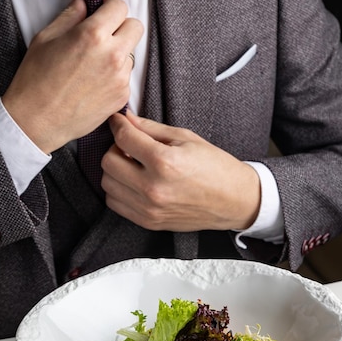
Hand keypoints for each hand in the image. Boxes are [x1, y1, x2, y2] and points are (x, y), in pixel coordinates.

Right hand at [2, 0, 142, 153]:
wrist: (37, 120)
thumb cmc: (36, 79)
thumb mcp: (47, 37)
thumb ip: (71, 15)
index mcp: (93, 35)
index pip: (120, 6)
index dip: (110, 5)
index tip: (103, 10)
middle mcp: (112, 55)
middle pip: (136, 27)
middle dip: (122, 26)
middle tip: (104, 33)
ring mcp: (120, 78)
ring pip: (131, 54)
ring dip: (118, 53)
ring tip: (94, 64)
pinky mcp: (122, 97)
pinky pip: (126, 77)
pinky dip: (115, 76)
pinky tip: (94, 82)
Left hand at [101, 111, 260, 231]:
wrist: (234, 200)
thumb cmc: (215, 167)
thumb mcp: (186, 138)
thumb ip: (151, 128)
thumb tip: (125, 118)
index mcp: (164, 162)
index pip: (123, 138)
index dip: (117, 124)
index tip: (118, 121)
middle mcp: (153, 187)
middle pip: (108, 161)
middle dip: (116, 148)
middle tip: (130, 145)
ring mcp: (149, 208)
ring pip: (107, 183)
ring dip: (115, 170)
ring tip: (133, 165)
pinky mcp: (148, 221)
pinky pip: (115, 203)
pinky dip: (119, 190)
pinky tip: (134, 182)